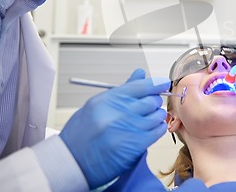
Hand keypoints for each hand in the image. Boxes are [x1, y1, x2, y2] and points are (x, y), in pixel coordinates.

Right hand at [60, 69, 169, 188]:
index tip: (163, 83)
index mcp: (108, 99)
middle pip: (151, 100)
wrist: (72, 161)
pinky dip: (157, 128)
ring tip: (149, 119)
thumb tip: (141, 74)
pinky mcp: (135, 145)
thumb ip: (122, 90)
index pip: (140, 86)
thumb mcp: (97, 105)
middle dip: (154, 101)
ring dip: (156, 116)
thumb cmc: (82, 133)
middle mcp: (118, 113)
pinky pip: (157, 131)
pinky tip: (151, 129)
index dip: (156, 83)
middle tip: (150, 105)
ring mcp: (128, 129)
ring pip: (156, 116)